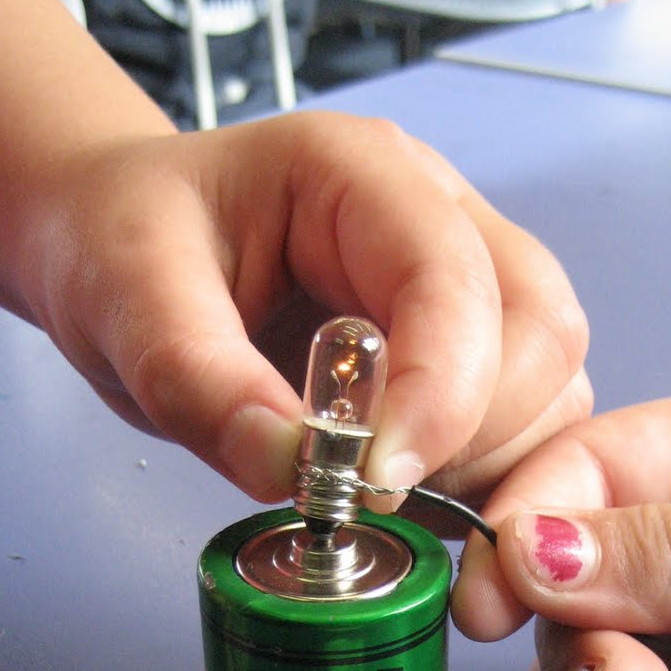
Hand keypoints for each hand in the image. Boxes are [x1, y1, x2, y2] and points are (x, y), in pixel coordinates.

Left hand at [19, 112, 590, 503]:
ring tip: (375, 491)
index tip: (377, 477)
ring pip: (549, 388)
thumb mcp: (126, 299)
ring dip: (485, 465)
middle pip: (541, 332)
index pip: (455, 278)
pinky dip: (478, 481)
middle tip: (376, 490)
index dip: (441, 390)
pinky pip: (521, 430)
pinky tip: (398, 496)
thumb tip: (291, 470)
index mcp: (360, 174)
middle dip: (478, 433)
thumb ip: (198, 381)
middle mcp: (440, 221)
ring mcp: (465, 289)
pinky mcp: (466, 357)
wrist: (121, 248)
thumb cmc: (125, 243)